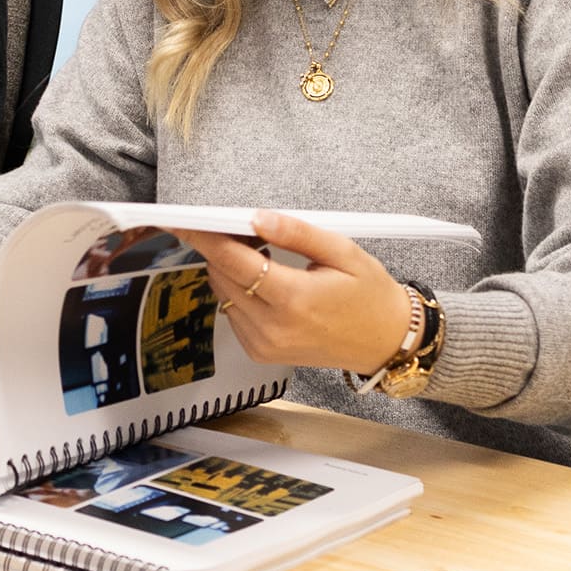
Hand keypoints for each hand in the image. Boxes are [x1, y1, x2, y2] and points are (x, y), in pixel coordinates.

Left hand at [184, 211, 414, 375]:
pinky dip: (238, 292)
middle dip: (221, 248)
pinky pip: (233, 314)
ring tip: (259, 253)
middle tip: (237, 227)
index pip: (233, 263)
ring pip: (223, 295)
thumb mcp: (343, 252)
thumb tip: (257, 218)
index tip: (185, 221)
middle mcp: (273, 327)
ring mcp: (264, 345)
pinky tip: (263, 281)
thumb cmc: (369, 295)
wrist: (384, 341)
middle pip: (222, 277)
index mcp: (294, 299)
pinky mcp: (261, 353)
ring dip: (229, 270)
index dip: (206, 238)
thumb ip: (297, 233)